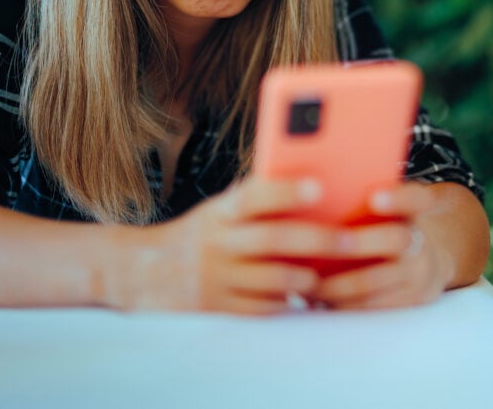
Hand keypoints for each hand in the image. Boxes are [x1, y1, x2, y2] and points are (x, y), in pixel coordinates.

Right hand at [111, 176, 351, 314]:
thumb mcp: (219, 210)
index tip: (319, 186)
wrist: (142, 272)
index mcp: (222, 211)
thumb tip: (315, 186)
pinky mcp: (216, 307)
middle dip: (317, 239)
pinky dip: (284, 303)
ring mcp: (215, 276)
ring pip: (271, 277)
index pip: (254, 195)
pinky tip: (301, 299)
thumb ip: (257, 201)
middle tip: (350, 240)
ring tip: (324, 275)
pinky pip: (259, 307)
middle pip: (273, 238)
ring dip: (304, 277)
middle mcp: (217, 241)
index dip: (286, 191)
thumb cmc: (202, 234)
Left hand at [313, 183, 453, 309]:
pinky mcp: (412, 300)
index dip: (399, 197)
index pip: (417, 197)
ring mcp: (419, 273)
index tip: (375, 197)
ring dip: (338, 284)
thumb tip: (308, 185)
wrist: (429, 260)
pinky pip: (374, 307)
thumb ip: (364, 198)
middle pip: (396, 238)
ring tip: (308, 281)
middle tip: (323, 244)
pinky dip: (344, 305)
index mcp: (416, 210)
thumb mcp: (390, 208)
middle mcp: (421, 239)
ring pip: (378, 280)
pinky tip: (320, 300)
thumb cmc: (389, 227)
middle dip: (358, 244)